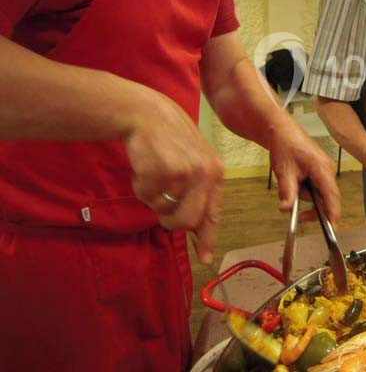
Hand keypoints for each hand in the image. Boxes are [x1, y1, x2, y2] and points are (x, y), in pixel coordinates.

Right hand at [124, 91, 223, 264]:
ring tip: (153, 175)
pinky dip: (140, 185)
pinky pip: (146, 195)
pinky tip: (144, 166)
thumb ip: (196, 192)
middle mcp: (205, 174)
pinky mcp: (163, 171)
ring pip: (163, 210)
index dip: (207, 238)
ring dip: (153, 199)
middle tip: (160, 207)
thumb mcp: (194, 161)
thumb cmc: (169, 140)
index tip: (205, 259)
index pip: (213, 213)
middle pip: (187, 221)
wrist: (149, 114)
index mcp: (215, 173)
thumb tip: (193, 227)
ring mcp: (185, 173)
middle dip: (170, 221)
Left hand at [269, 119, 340, 224]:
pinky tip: (295, 182)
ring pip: (320, 194)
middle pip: (327, 197)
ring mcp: (325, 170)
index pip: (331, 194)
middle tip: (298, 216)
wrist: (282, 131)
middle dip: (313, 208)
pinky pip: (317, 187)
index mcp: (322, 168)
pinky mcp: (320, 171)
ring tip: (290, 185)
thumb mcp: (284, 171)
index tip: (333, 227)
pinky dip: (306, 191)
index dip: (332, 212)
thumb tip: (287, 209)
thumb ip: (287, 192)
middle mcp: (328, 170)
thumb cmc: (285, 145)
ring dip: (306, 197)